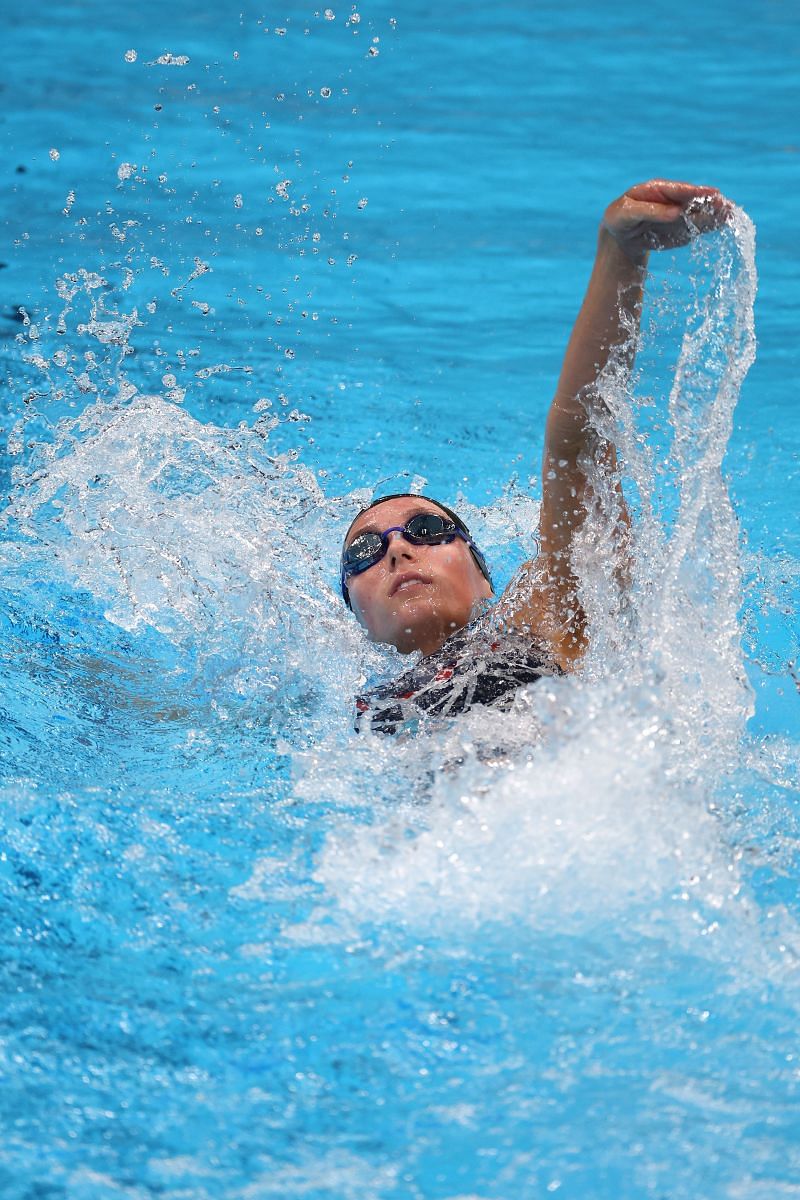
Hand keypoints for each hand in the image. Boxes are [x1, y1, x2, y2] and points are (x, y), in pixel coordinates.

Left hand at [602, 179, 732, 262]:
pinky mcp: (680, 229)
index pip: (680, 190)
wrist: (620, 235)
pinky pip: (695, 228)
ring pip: (698, 214)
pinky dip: (708, 226)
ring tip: (730, 215)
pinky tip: (722, 223)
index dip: (697, 192)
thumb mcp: (627, 213)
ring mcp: (678, 214)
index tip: (714, 193)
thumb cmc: (620, 218)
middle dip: (711, 203)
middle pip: (694, 200)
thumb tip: (675, 214)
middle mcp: (671, 200)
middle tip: (728, 206)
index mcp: (658, 189)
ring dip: (714, 214)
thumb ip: (650, 212)